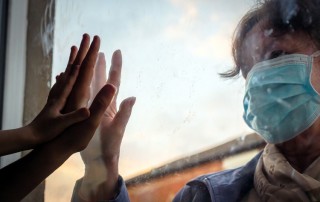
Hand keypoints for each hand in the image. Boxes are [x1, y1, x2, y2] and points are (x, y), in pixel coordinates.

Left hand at [28, 46, 89, 144]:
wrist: (31, 136)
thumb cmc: (46, 131)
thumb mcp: (62, 125)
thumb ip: (74, 116)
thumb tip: (88, 110)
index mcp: (63, 95)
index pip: (75, 74)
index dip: (83, 59)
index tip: (90, 46)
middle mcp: (60, 91)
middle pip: (71, 68)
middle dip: (79, 53)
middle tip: (84, 38)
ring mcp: (57, 94)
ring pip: (66, 72)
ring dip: (72, 60)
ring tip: (74, 49)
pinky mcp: (56, 99)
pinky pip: (63, 82)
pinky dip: (66, 74)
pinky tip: (64, 74)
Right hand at [79, 50, 134, 199]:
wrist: (98, 161)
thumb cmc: (109, 147)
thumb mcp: (117, 129)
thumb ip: (124, 113)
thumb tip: (132, 96)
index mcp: (112, 105)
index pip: (114, 81)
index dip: (115, 66)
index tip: (116, 51)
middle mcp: (103, 105)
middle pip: (102, 81)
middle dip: (101, 66)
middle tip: (100, 52)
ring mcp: (94, 110)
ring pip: (91, 88)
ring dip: (90, 75)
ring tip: (87, 63)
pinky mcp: (85, 116)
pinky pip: (80, 99)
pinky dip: (77, 89)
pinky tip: (73, 84)